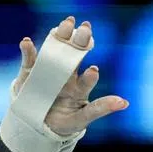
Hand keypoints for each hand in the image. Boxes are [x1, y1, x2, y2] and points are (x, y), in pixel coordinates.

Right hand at [13, 17, 128, 137]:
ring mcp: (48, 71)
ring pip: (54, 50)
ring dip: (60, 36)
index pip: (88, 77)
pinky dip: (28, 50)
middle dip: (80, 41)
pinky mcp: (30, 72)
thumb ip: (99, 109)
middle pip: (75, 54)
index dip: (91, 74)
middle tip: (86, 30)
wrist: (37, 126)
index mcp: (79, 87)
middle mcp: (66, 75)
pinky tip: (27, 42)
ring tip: (65, 25)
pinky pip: (29, 59)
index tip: (93, 71)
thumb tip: (125, 102)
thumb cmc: (64, 123)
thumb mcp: (81, 119)